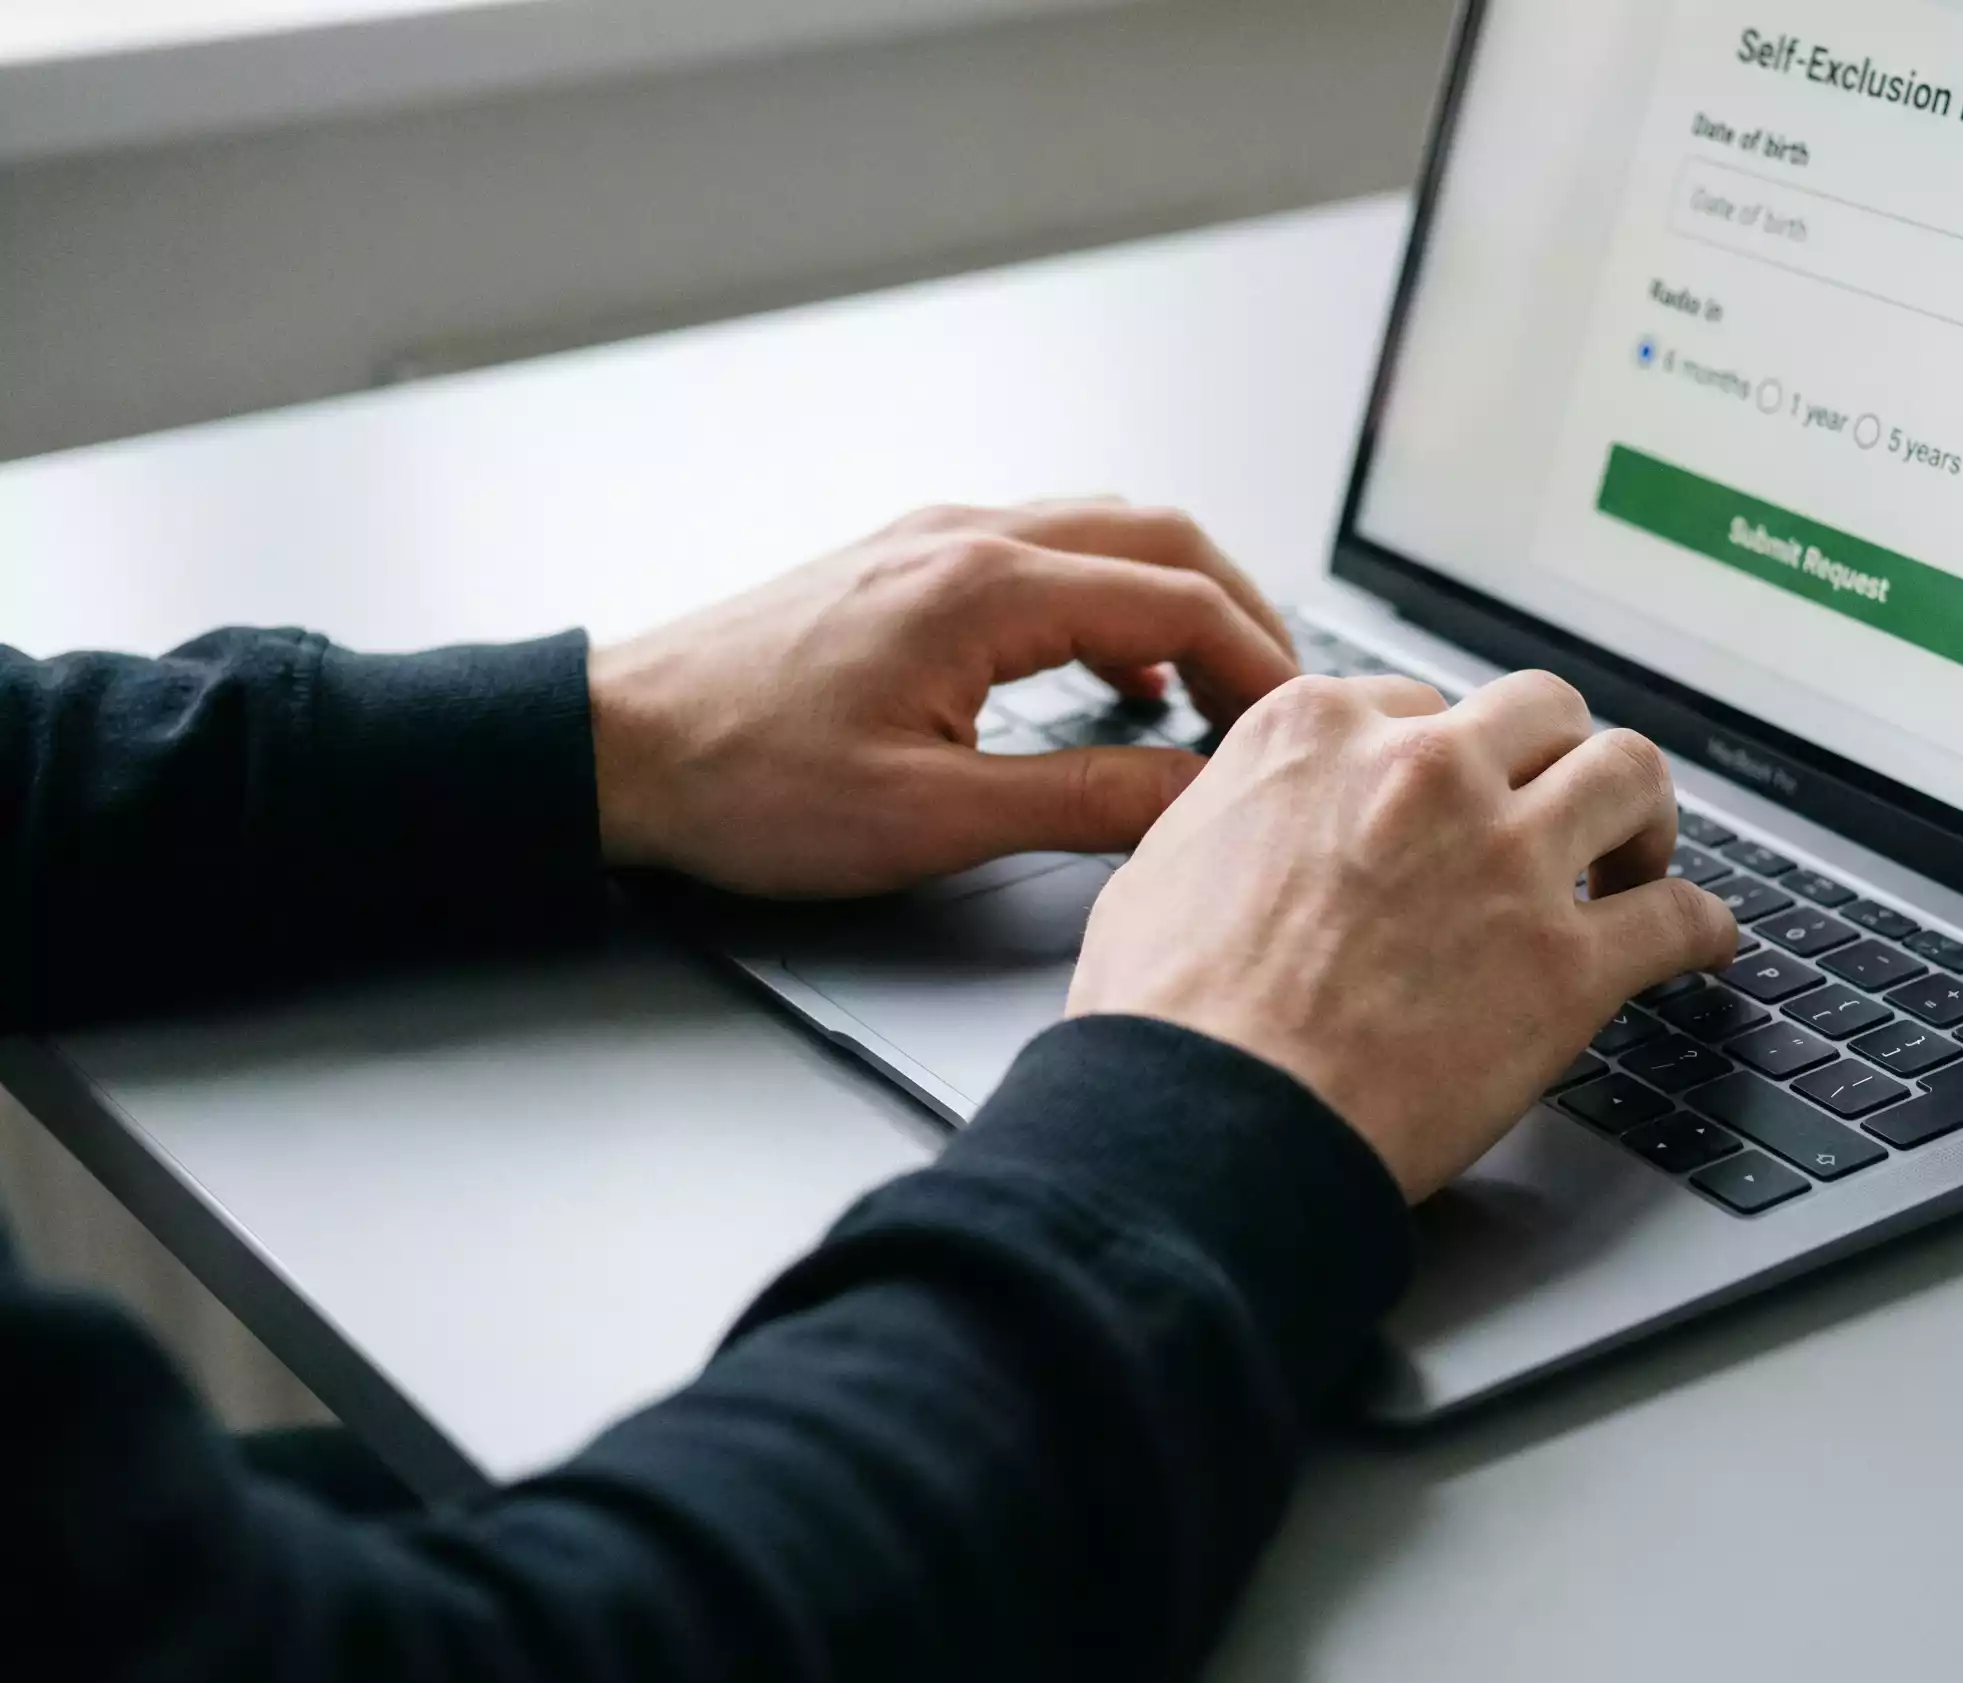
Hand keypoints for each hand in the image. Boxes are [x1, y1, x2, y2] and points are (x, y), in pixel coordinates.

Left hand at [589, 501, 1297, 896]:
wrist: (614, 747)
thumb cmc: (745, 782)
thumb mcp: (931, 819)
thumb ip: (1085, 799)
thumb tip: (1196, 796)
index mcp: (984, 588)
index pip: (1178, 598)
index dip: (1261, 663)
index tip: (1297, 725)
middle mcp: (967, 536)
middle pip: (1159, 534)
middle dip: (1240, 612)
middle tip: (1278, 698)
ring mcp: (933, 539)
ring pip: (1104, 532)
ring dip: (1176, 597)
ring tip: (1211, 691)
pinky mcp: (905, 564)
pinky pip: (1047, 551)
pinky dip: (1111, 597)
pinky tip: (1112, 674)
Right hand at [1067, 671, 1739, 1201]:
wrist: (1208, 1124)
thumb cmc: (1167, 1020)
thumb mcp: (1157, 867)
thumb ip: (1227, 817)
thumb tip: (1241, 822)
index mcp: (1318, 735)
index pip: (1417, 702)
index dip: (1443, 755)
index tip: (1455, 795)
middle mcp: (1423, 772)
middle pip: (1540, 711)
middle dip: (1555, 754)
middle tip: (1557, 808)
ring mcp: (1505, 861)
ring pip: (1630, 773)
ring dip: (1642, 813)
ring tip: (1638, 855)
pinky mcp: (1567, 965)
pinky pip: (1679, 917)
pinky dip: (1702, 928)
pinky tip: (1701, 943)